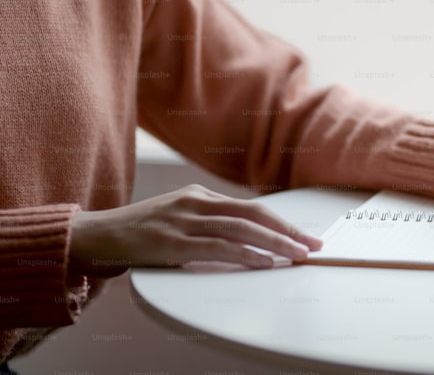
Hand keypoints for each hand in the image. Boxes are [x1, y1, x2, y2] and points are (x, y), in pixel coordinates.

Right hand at [68, 185, 322, 274]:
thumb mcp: (179, 216)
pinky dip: (245, 254)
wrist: (96, 236)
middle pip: (254, 214)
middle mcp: (196, 202)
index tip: (306, 236)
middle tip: (314, 245)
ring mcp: (184, 220)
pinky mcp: (172, 242)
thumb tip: (249, 238)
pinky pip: (218, 247)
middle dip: (289, 230)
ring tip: (298, 254)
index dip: (283, 223)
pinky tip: (264, 262)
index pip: (252, 208)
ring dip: (275, 243)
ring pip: (242, 229)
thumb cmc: (140, 231)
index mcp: (200, 195)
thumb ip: (210, 222)